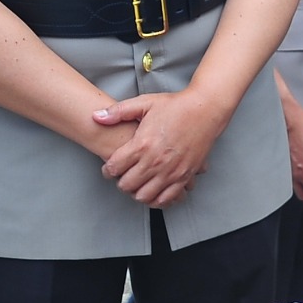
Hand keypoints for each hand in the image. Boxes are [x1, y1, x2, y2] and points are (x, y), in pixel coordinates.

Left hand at [93, 88, 227, 208]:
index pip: (113, 168)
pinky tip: (154, 190)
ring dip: (137, 192)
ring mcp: (171, 171)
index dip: (107, 169)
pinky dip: (157, 199)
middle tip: (124, 175)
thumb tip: (96, 116)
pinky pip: (166, 199)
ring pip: (144, 196)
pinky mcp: (185, 176)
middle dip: (121, 181)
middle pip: (126, 185)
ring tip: (139, 182)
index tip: (110, 167)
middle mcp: (155, 161)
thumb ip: (118, 111)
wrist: (206, 110)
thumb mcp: (145, 103)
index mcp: (142, 144)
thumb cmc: (176, 106)